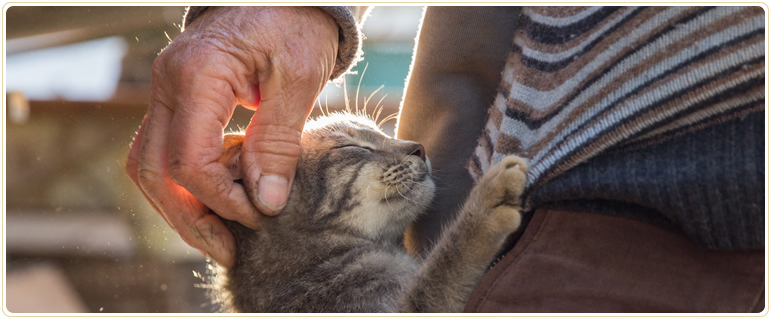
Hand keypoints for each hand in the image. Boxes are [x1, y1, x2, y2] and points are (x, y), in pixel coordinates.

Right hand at [125, 6, 338, 266]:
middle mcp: (168, 83)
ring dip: (182, 207)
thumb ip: (278, 141)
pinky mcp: (177, 99)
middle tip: (228, 250)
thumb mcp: (299, 79)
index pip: (189, 160)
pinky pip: (166, 150)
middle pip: (154, 171)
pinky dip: (189, 182)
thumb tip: (265, 202)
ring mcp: (166, 90)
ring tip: (222, 235)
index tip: (259, 216)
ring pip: (151, 165)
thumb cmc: (296, 22)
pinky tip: (221, 199)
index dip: (222, 199)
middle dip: (190, 219)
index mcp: (197, 74)